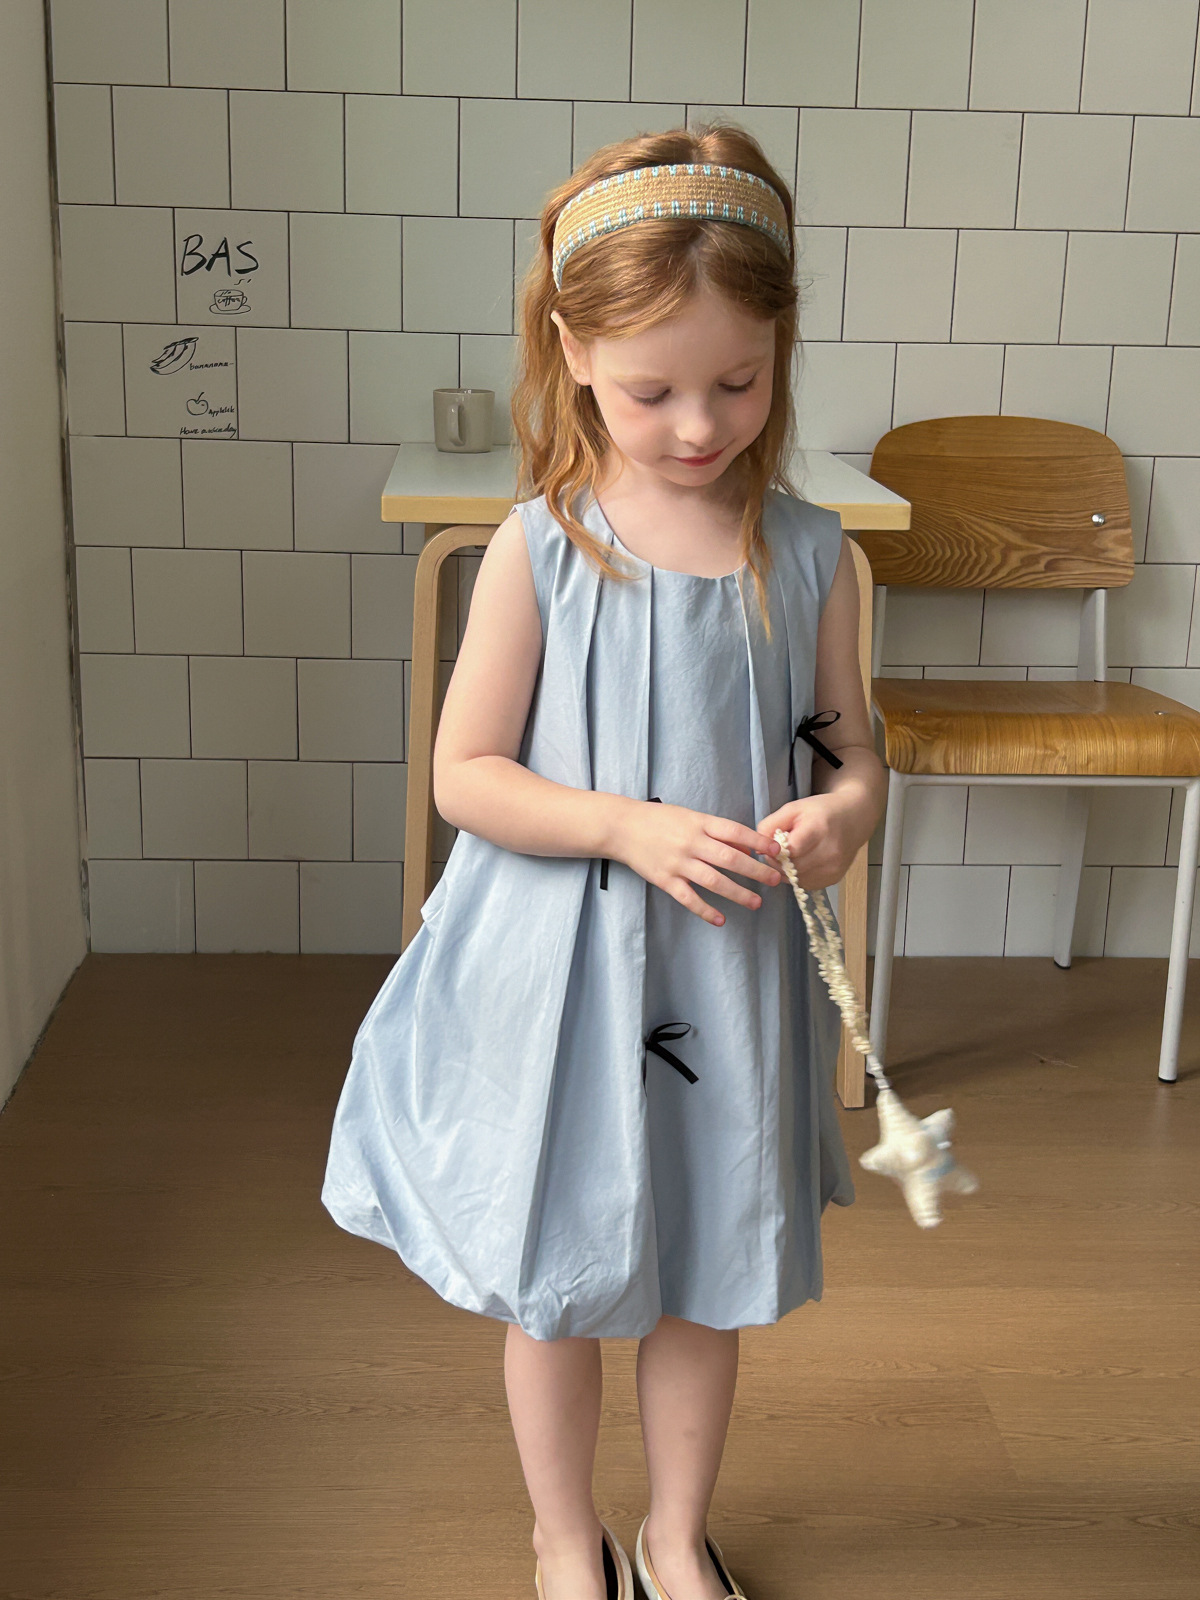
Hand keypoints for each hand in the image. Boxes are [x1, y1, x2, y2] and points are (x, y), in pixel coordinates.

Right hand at [611, 799, 781, 927]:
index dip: (757, 842)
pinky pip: (689, 898)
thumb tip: (746, 848)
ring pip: (714, 881)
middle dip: (756, 870)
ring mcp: (678, 863)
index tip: (776, 851)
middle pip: (730, 859)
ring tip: (756, 902)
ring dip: (737, 893)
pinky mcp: (665, 880)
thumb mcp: (690, 817)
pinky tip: (721, 920)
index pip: (735, 832)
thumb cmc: (660, 820)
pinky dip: (705, 910)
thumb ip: (717, 832)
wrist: (622, 827)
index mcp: (699, 823)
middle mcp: (691, 843)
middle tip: (775, 880)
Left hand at [757, 794, 858, 889]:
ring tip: (790, 856)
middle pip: (791, 868)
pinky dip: (798, 876)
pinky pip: (806, 884)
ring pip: (797, 880)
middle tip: (777, 852)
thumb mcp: (792, 809)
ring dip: (787, 871)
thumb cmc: (820, 811)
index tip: (771, 846)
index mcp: (818, 830)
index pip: (789, 852)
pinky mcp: (834, 878)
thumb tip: (757, 848)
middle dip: (778, 862)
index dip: (775, 852)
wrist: (853, 818)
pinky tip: (801, 863)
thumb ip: (770, 826)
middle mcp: (829, 852)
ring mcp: (833, 868)